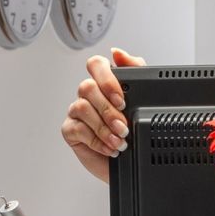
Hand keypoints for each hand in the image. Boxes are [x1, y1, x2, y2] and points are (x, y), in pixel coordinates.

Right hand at [61, 48, 146, 182]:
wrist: (132, 163)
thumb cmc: (136, 130)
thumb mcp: (143, 100)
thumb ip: (136, 71)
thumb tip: (118, 52)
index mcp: (106, 83)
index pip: (96, 64)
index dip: (107, 79)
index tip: (122, 98)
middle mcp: (90, 94)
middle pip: (87, 87)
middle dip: (108, 109)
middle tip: (124, 126)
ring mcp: (78, 111)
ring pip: (82, 107)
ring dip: (104, 127)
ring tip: (120, 141)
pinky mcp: (71, 130)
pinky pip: (77, 129)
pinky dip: (97, 140)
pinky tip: (110, 148)